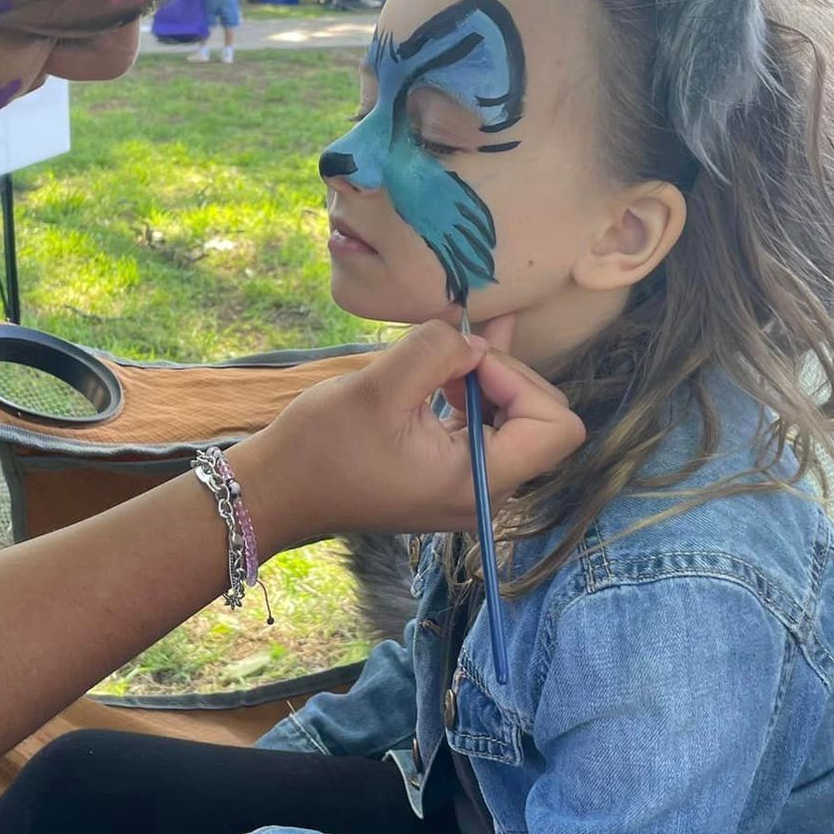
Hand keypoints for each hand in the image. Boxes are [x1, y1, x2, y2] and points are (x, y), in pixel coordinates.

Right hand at [233, 319, 583, 548]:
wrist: (277, 490)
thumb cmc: (321, 447)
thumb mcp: (378, 387)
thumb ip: (436, 352)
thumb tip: (475, 340)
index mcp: (478, 484)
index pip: (556, 427)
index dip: (520, 380)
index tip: (466, 363)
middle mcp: (486, 493)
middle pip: (543, 419)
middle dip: (504, 375)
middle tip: (450, 355)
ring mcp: (470, 487)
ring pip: (517, 419)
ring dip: (487, 379)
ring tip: (442, 361)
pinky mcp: (451, 474)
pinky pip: (488, 427)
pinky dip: (475, 393)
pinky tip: (447, 369)